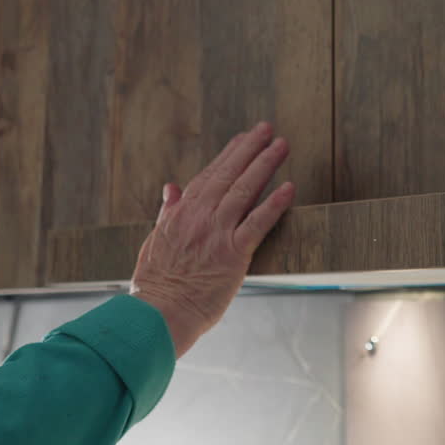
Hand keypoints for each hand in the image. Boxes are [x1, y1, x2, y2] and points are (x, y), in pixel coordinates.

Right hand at [130, 122, 294, 354]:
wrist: (158, 315)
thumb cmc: (156, 286)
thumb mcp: (154, 241)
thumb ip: (167, 213)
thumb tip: (170, 188)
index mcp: (181, 213)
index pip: (208, 176)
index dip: (228, 155)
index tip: (243, 139)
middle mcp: (199, 217)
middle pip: (229, 175)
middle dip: (250, 149)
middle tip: (267, 129)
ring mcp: (217, 233)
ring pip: (245, 190)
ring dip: (265, 165)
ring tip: (282, 145)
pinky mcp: (233, 254)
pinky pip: (258, 223)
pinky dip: (275, 204)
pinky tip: (289, 187)